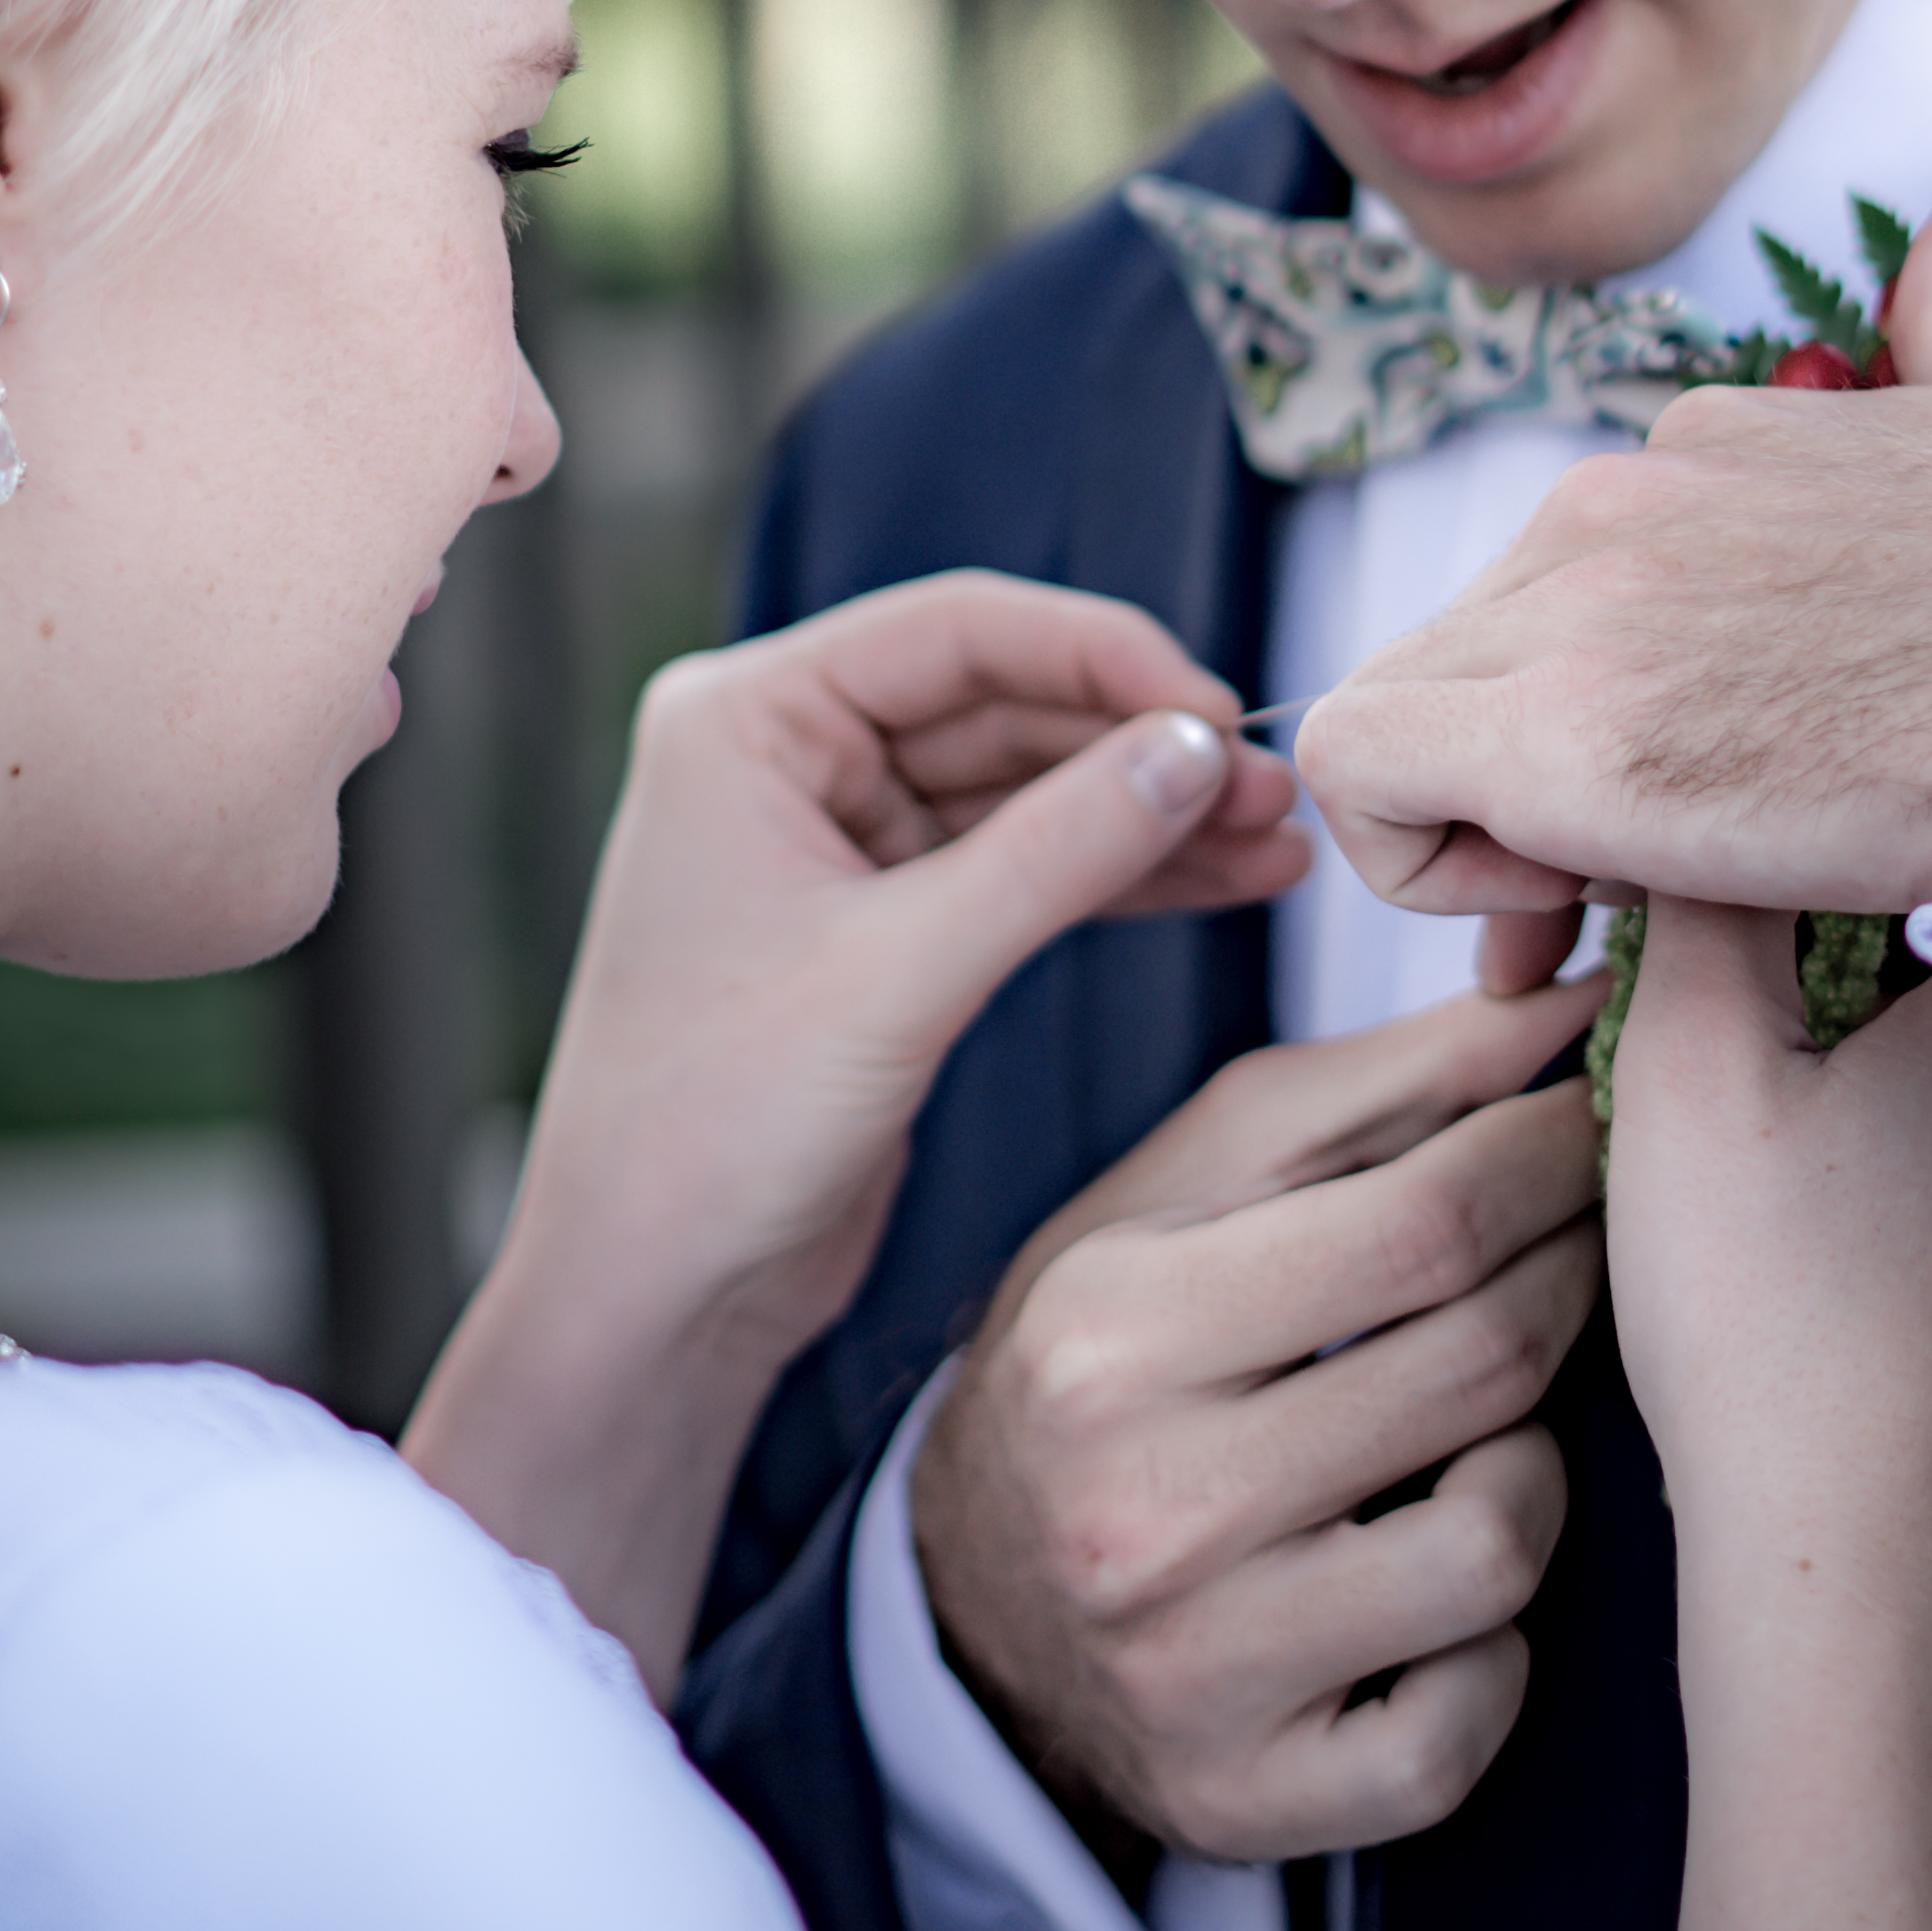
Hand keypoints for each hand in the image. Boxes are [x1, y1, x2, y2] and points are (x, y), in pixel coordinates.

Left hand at [407, 572, 1302, 1683]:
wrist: (651, 1300)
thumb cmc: (713, 1130)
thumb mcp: (902, 974)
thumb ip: (1058, 851)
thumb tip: (1197, 747)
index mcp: (745, 719)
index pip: (956, 630)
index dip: (1103, 656)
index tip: (1223, 712)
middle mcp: (785, 758)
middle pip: (1002, 702)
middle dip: (1142, 744)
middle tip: (1277, 789)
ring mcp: (835, 841)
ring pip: (1025, 789)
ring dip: (1148, 812)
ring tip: (1280, 842)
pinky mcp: (883, 927)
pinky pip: (1022, 867)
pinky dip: (1119, 875)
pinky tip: (1225, 881)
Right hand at [912, 985, 1605, 1863]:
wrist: (975, 1590)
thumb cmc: (1111, 1344)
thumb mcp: (1193, 1182)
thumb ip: (1379, 1091)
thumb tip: (1559, 1005)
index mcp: (1114, 1327)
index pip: (1419, 1223)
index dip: (1547, 1156)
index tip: (1595, 1115)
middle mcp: (1144, 1507)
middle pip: (1475, 1366)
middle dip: (1569, 1275)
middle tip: (1586, 1235)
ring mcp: (1198, 1672)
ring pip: (1496, 1545)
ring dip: (1534, 1462)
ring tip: (1491, 1416)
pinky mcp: (1251, 1801)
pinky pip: (1467, 1723)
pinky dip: (1494, 1645)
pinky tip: (1443, 1569)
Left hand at [1298, 141, 1931, 929]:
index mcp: (1718, 449)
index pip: (1574, 581)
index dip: (1605, 703)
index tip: (1690, 799)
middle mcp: (1622, 501)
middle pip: (1476, 647)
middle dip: (1523, 775)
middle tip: (1642, 878)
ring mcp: (1582, 606)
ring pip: (1402, 704)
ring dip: (1481, 823)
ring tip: (1615, 902)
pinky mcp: (1560, 738)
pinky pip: (1356, 771)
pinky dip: (1422, 861)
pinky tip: (1566, 913)